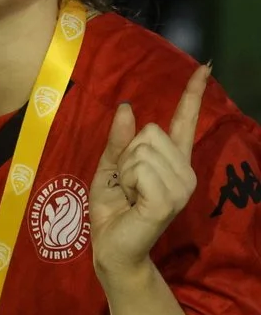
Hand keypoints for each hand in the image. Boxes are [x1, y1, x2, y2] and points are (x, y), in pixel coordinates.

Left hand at [91, 63, 209, 283]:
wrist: (111, 246)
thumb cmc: (112, 209)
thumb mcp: (110, 168)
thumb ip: (119, 140)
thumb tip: (128, 107)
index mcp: (171, 161)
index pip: (184, 122)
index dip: (193, 94)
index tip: (204, 68)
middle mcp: (184, 171)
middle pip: (150, 131)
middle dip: (127, 155)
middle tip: (127, 185)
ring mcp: (180, 185)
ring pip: (142, 149)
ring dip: (125, 171)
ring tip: (130, 194)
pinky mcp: (169, 199)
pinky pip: (140, 168)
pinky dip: (126, 181)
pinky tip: (132, 201)